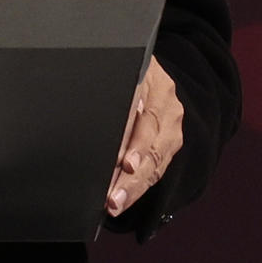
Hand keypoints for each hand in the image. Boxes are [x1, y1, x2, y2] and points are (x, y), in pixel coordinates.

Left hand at [106, 57, 181, 216]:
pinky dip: (142, 182)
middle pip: (151, 143)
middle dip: (132, 176)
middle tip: (113, 198)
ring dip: (137, 186)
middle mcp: (165, 98)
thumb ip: (103, 95)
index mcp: (148, 76)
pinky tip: (126, 195)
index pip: (139, 113)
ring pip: (158, 158)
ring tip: (117, 203)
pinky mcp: (172, 135)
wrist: (141, 59)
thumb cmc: (114, 68)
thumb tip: (88, 126)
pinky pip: (160, 163)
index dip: (131, 141)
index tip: (122, 164)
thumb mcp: (108, 72)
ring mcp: (172, 118)